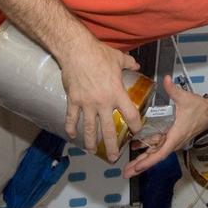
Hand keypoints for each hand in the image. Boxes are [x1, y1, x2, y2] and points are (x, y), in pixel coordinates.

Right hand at [58, 36, 142, 161]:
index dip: (136, 126)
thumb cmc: (99, 53)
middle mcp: (103, 102)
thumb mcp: (118, 58)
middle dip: (111, 146)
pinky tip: (71, 136)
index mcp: (117, 93)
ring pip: (89, 128)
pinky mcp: (73, 100)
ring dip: (90, 141)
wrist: (76, 50)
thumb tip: (136, 65)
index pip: (130, 115)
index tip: (137, 131)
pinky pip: (71, 118)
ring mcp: (87, 103)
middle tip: (113, 157)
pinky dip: (70, 127)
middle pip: (109, 130)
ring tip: (91, 151)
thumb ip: (129, 64)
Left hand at [122, 76, 207, 178]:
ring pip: (155, 154)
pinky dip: (147, 152)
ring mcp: (172, 141)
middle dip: (140, 166)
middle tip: (126, 173)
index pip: (161, 152)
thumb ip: (173, 89)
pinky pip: (158, 148)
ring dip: (142, 161)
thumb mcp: (185, 98)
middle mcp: (173, 142)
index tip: (137, 166)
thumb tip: (166, 79)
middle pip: (155, 157)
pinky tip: (137, 151)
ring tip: (128, 168)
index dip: (148, 161)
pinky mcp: (171, 138)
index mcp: (176, 135)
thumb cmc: (199, 108)